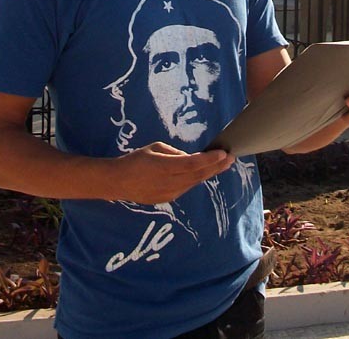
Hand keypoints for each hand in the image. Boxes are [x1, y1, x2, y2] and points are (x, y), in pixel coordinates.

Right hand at [111, 142, 235, 204]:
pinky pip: (186, 187)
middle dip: (216, 166)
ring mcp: (168, 193)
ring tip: (223, 164)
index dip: (210, 159)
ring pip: (194, 182)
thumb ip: (175, 153)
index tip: (223, 153)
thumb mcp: (156, 149)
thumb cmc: (136, 160)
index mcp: (165, 167)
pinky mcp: (167, 199)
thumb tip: (190, 158)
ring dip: (209, 173)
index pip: (193, 163)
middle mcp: (169, 182)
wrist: (117, 182)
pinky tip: (205, 173)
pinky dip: (196, 179)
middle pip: (198, 175)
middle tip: (231, 158)